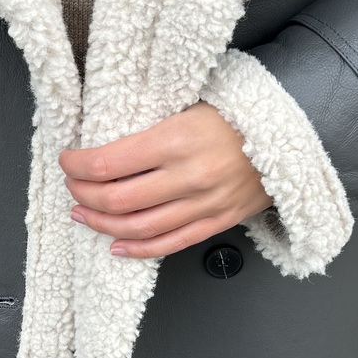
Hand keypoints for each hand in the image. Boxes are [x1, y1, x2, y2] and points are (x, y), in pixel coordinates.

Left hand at [61, 103, 270, 259]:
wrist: (289, 133)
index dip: (79, 165)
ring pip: (139, 227)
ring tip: (83, 214)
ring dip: (103, 224)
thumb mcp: (188, 108)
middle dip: (84, 195)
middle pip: (118, 198)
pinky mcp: (217, 222)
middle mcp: (189, 176)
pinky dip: (138, 250)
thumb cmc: (234, 115)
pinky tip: (116, 246)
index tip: (68, 161)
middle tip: (72, 188)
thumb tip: (106, 147)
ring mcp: (204, 203)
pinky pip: (170, 244)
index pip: (110, 162)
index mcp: (177, 139)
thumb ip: (151, 131)